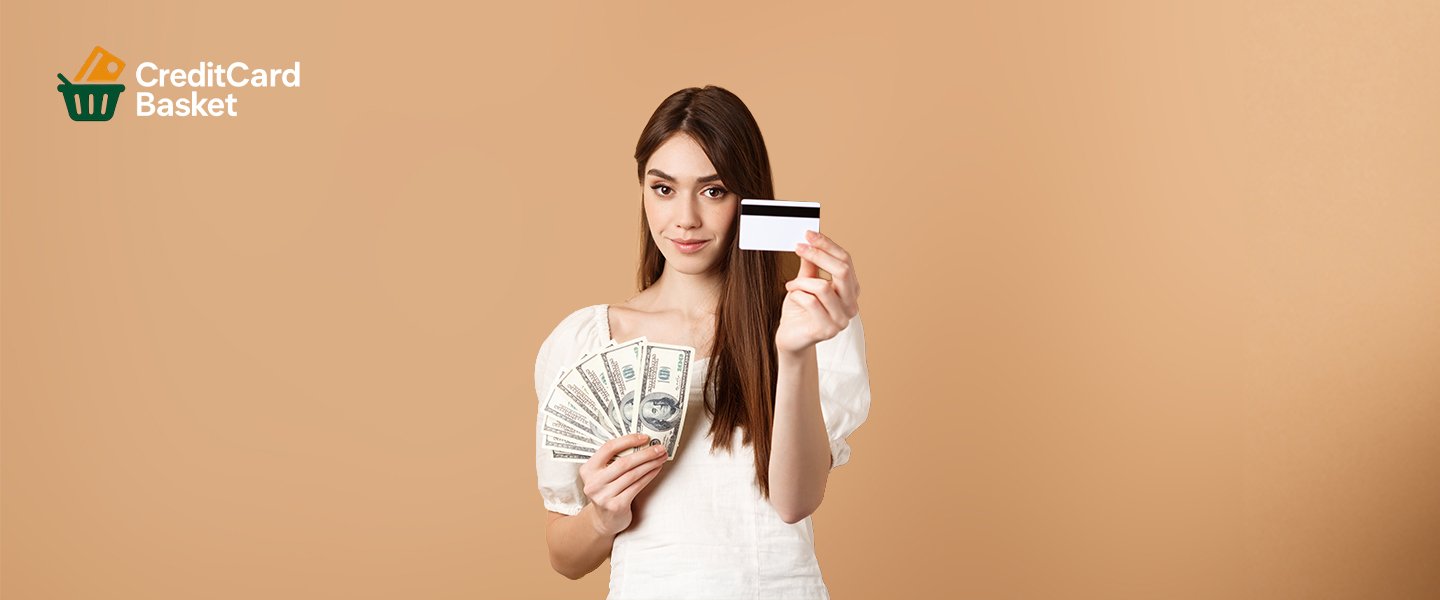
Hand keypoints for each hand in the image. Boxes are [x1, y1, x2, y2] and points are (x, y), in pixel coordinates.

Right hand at [579, 433, 668, 535]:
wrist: (604, 520)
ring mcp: (604, 496)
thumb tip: (641, 443)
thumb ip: (614, 460)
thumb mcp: (603, 475)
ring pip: (632, 474)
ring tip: (660, 458)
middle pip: (624, 462)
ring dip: (650, 464)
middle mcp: (593, 482)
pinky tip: (656, 470)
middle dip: (645, 453)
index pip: (608, 448)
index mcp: (588, 469)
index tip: (644, 438)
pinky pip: (637, 486)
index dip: (628, 440)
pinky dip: (649, 476)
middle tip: (659, 448)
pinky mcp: (616, 506)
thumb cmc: (607, 492)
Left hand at [777, 230, 860, 355]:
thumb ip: (811, 265)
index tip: (809, 234)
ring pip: (823, 287)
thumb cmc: (799, 310)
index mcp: (850, 290)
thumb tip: (810, 241)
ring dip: (801, 282)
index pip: (846, 261)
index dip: (827, 245)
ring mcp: (841, 320)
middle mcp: (851, 305)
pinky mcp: (827, 330)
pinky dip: (797, 295)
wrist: (790, 337)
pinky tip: (792, 297)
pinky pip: (811, 303)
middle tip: (799, 247)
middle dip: (819, 255)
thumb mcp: (805, 282)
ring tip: (791, 286)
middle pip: (843, 271)